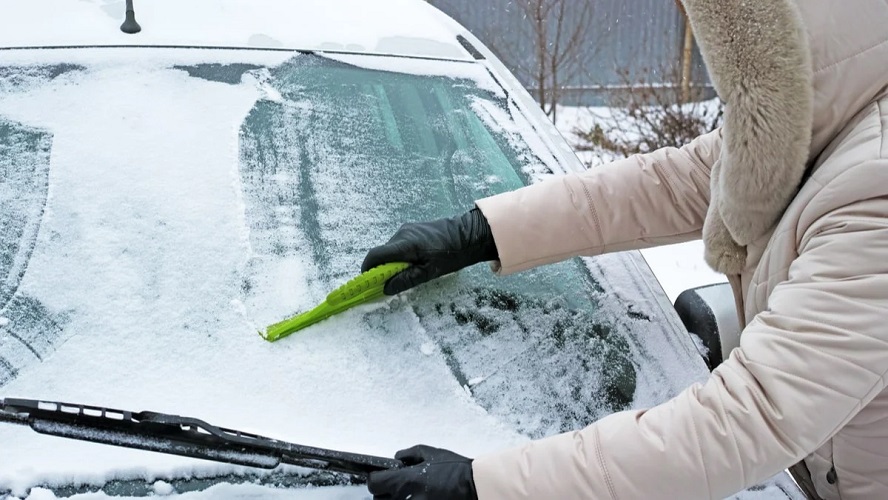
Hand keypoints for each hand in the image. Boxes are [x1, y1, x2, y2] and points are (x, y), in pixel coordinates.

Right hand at [362, 208, 497, 294]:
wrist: (468, 234)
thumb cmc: (451, 255)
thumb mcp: (429, 272)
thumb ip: (405, 280)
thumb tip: (385, 288)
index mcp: (404, 245)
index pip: (375, 256)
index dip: (367, 270)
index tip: (367, 282)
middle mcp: (401, 234)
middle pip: (382, 254)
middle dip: (382, 269)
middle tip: (391, 283)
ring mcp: (406, 229)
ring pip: (391, 250)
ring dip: (393, 263)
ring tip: (409, 272)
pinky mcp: (412, 229)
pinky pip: (399, 245)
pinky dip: (400, 256)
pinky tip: (415, 262)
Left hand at [367, 445, 477, 499]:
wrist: (475, 486)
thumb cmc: (455, 469)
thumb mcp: (430, 453)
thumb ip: (409, 455)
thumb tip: (397, 459)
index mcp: (405, 481)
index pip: (374, 484)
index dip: (376, 480)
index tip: (381, 478)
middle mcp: (407, 499)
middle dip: (385, 493)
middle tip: (397, 487)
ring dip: (397, 499)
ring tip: (410, 493)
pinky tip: (420, 498)